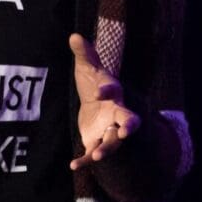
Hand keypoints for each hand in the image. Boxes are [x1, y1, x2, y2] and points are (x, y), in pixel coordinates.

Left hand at [68, 32, 139, 169]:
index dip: (107, 89)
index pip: (113, 91)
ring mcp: (108, 131)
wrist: (98, 106)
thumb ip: (84, 54)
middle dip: (128, 125)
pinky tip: (74, 165)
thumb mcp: (88, 69)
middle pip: (127, 121)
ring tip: (97, 156)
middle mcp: (116, 114)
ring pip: (112, 142)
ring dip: (106, 149)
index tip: (100, 90)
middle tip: (126, 131)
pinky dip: (85, 160)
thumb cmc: (95, 84)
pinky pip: (92, 152)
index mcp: (114, 94)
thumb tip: (73, 35)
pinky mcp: (97, 142)